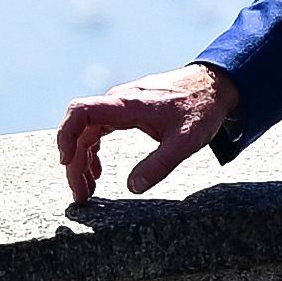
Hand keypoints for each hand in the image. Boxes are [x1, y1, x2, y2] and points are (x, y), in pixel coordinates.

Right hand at [57, 63, 229, 204]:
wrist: (215, 85)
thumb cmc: (201, 109)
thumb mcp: (186, 141)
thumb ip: (160, 164)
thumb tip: (133, 187)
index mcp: (127, 104)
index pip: (81, 111)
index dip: (66, 135)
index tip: (66, 163)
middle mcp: (118, 101)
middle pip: (79, 128)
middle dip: (74, 163)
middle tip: (81, 195)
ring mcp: (121, 105)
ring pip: (87, 131)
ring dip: (82, 160)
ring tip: (87, 190)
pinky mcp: (127, 110)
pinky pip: (99, 129)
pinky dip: (93, 151)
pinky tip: (98, 172)